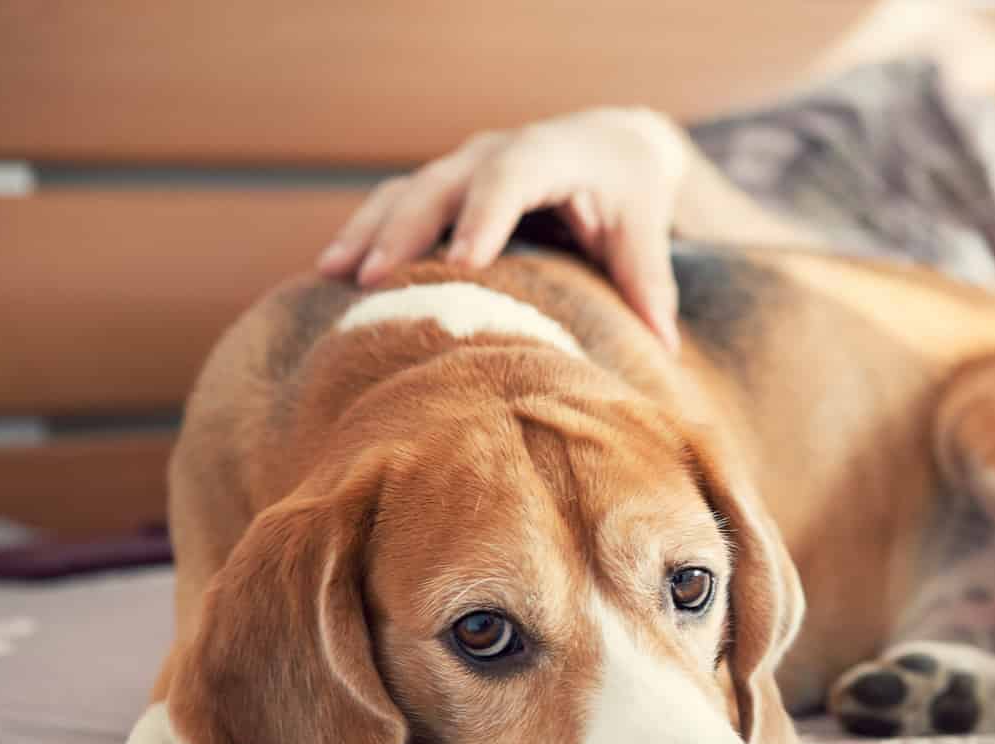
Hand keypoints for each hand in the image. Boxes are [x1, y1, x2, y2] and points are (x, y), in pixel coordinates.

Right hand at [317, 108, 687, 349]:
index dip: (485, 216)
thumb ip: (649, 282)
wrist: (610, 146)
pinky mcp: (444, 189)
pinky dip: (364, 234)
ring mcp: (462, 168)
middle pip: (442, 184)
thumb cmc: (630, 191)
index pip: (512, 177)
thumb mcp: (645, 227)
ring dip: (368, 231)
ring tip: (333, 276)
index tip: (463, 263)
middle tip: (375, 280)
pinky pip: (395, 205)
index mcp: (550, 153)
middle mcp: (495, 152)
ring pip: (404, 191)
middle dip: (406, 230)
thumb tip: (665, 347)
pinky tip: (329, 274)